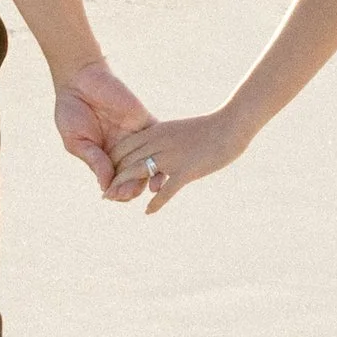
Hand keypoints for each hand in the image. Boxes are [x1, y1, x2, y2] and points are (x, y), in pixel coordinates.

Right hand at [52, 58, 151, 199]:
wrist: (81, 79)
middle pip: (137, 177)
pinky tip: (156, 163)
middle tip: (127, 192)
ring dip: (149, 176)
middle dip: (133, 188)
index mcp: (105, 158)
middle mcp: (124, 150)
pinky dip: (160, 153)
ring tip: (145, 183)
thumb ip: (93, 161)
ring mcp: (136, 136)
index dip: (118, 192)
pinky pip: (158, 139)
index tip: (112, 195)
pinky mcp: (146, 121)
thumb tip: (106, 186)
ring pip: (151, 162)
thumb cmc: (72, 110)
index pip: (118, 182)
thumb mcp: (76, 140)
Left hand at [109, 108, 245, 209]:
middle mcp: (159, 142)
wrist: (231, 124)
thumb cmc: (207, 128)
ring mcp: (172, 156)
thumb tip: (152, 152)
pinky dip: (156, 203)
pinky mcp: (186, 170)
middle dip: (114, 178)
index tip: (105, 175)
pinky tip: (148, 211)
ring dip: (125, 188)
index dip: (111, 161)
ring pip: (139, 173)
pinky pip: (166, 190)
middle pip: (127, 161)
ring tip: (116, 200)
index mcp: (156, 131)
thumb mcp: (177, 130)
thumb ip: (162, 140)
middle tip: (105, 194)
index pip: (124, 147)